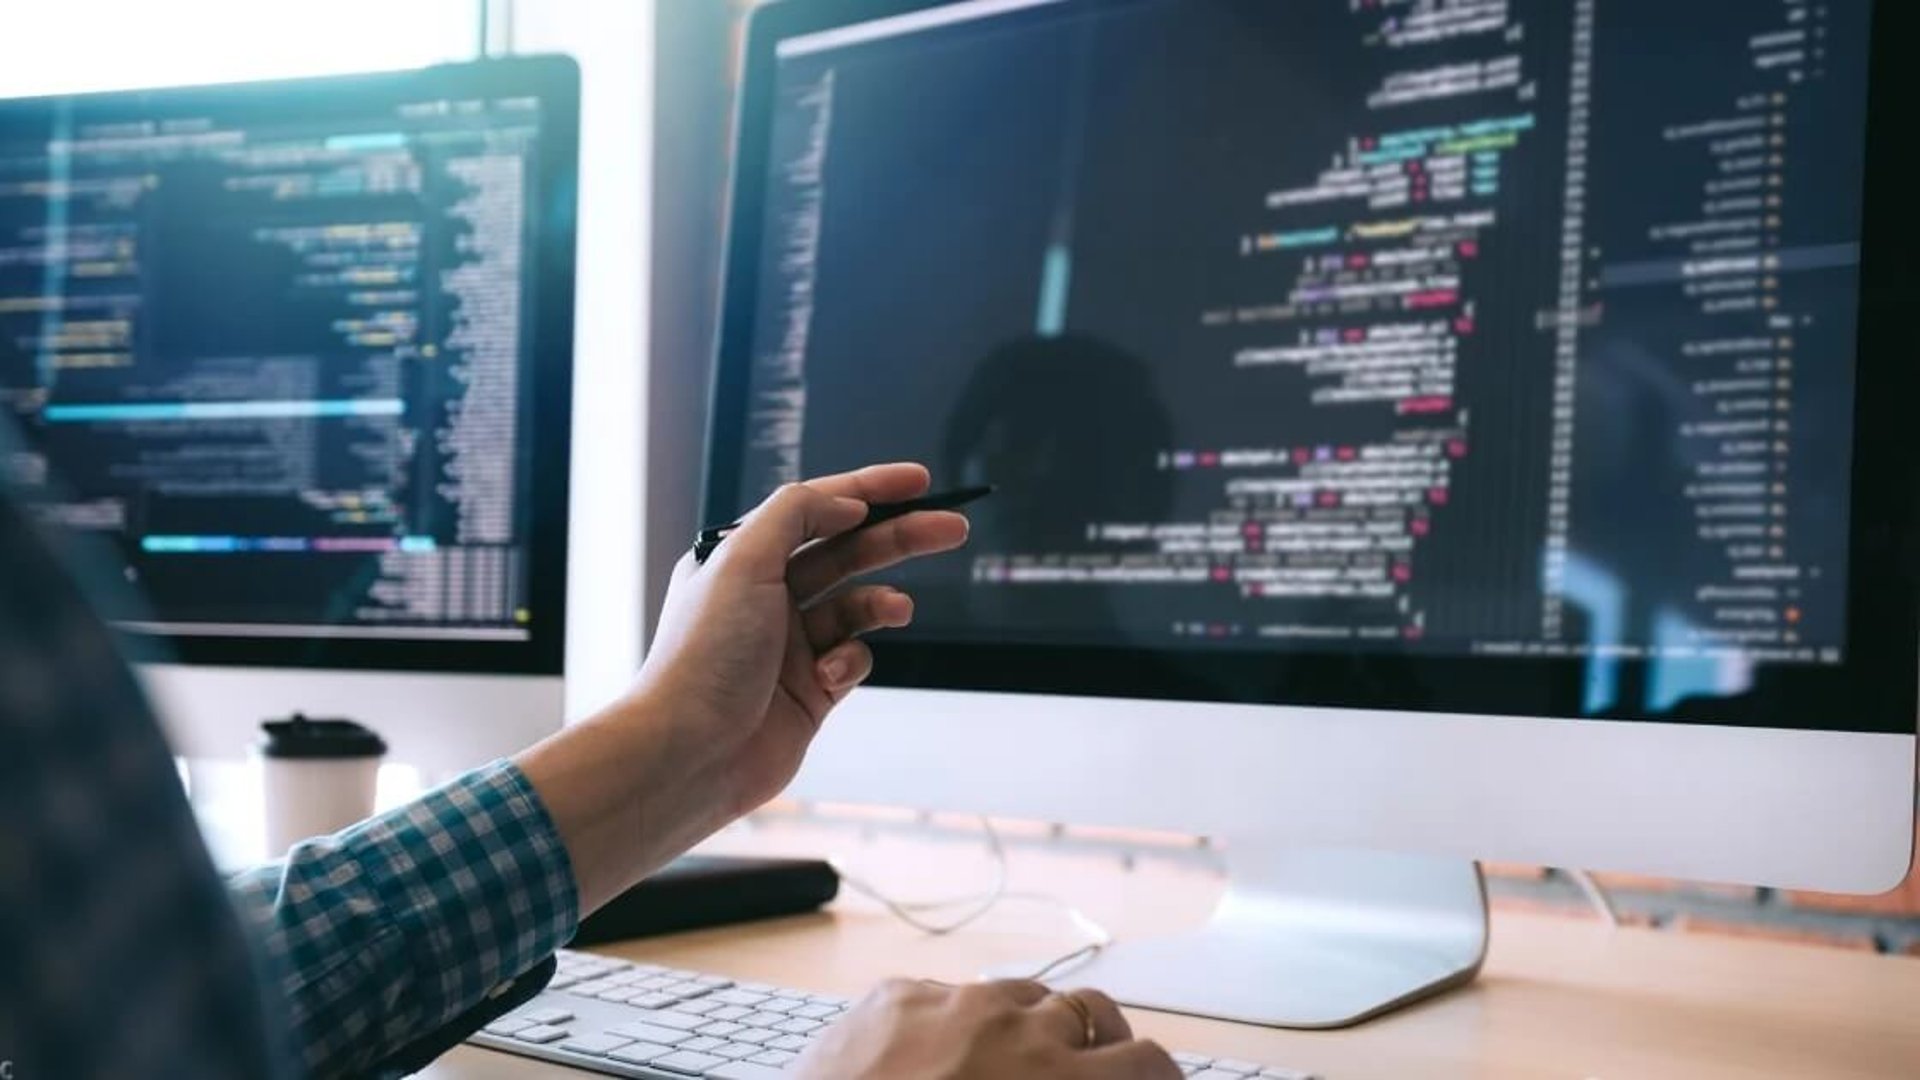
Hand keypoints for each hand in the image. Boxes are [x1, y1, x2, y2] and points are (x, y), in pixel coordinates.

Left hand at [516, 463, 968, 910]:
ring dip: (881, 602)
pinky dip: (853, 660)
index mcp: (742, 558)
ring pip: (855, 607)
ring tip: (899, 609)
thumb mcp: (743, 559)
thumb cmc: (703, 656)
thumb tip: (848, 503)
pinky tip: (833, 674)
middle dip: (898, 537)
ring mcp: (790, 645)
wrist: (689, 752)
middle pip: (846, 552)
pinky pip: (853, 659)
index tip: (918, 480)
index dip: (869, 490)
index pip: (815, 508)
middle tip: (950, 528)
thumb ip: (797, 513)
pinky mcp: (810, 691)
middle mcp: (765, 597)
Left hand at [796, 979, 1180, 1079]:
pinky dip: (951, 1022)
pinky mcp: (895, 995)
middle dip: (1100, 1043)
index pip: (1148, 1063)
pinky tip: (931, 1061)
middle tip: (1089, 1073)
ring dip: (1028, 1026)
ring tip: (1008, 1064)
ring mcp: (952, 1002)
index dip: (1159, 1077)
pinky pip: (944, 995)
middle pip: (1092, 1013)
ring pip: (1021, 994)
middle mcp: (1016, 1030)